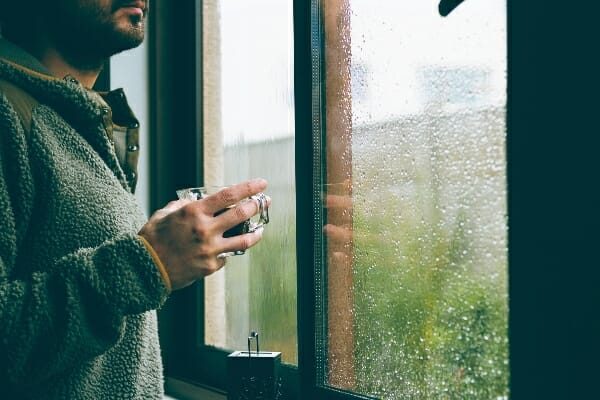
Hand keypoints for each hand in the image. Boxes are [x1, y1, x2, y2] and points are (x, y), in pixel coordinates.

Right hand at [139, 179, 268, 289]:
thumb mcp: (165, 214)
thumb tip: (198, 200)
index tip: (261, 183)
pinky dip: (230, 250)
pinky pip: (227, 255)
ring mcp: (210, 249)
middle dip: (257, 206)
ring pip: (243, 240)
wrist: (144, 268)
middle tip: (264, 202)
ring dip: (256, 232)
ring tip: (260, 229)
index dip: (248, 187)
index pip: (228, 195)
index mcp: (194, 212)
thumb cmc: (153, 239)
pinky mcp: (211, 266)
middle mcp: (205, 229)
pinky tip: (230, 247)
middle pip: (241, 214)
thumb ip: (184, 205)